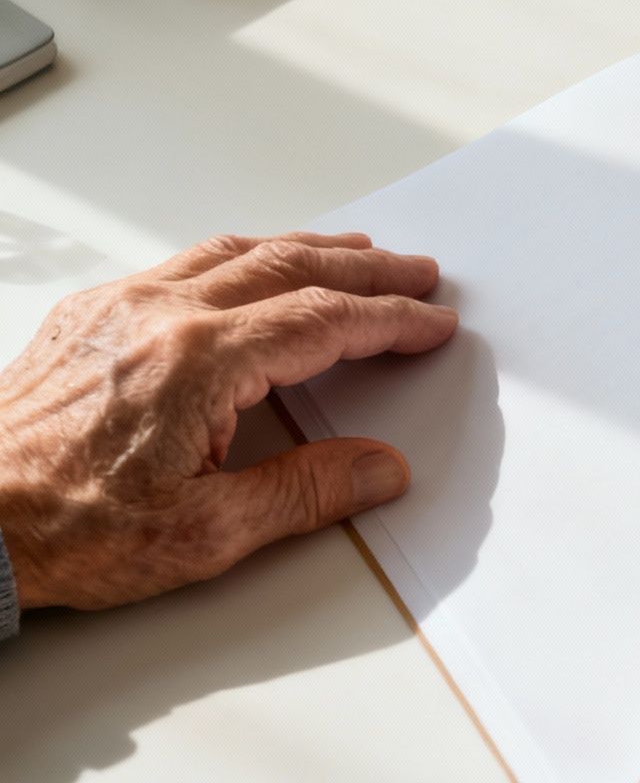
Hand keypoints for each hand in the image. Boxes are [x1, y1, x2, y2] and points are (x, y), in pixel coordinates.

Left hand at [0, 233, 457, 610]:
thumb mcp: (205, 533)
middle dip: (367, 272)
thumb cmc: (66, 530)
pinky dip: (245, 256)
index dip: (388, 320)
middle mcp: (160, 315)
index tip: (430, 322)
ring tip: (358, 253)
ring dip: (309, 249)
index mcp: (198, 362)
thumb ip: (305, 492)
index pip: (322, 323)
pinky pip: (186, 262)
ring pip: (237, 252)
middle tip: (419, 274)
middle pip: (290, 269)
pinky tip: (259, 268)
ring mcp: (121, 307)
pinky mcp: (91, 315)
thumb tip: (380, 468)